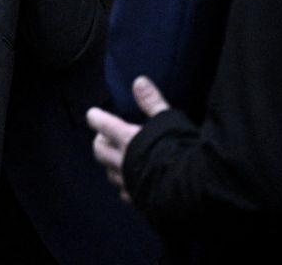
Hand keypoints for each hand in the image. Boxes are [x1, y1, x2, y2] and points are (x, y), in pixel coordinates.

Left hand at [85, 77, 169, 200]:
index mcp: (127, 139)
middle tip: (103, 137)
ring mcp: (128, 183)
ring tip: (117, 160)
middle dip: (100, 143)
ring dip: (111, 165)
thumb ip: (152, 102)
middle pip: (100, 151)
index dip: (96, 118)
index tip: (92, 114)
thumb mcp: (168, 120)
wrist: (189, 189)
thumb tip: (138, 81)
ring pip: (110, 173)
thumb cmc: (179, 149)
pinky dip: (126, 187)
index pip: (103, 125)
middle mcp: (122, 161)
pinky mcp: (137, 200)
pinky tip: (131, 185)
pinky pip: (125, 193)